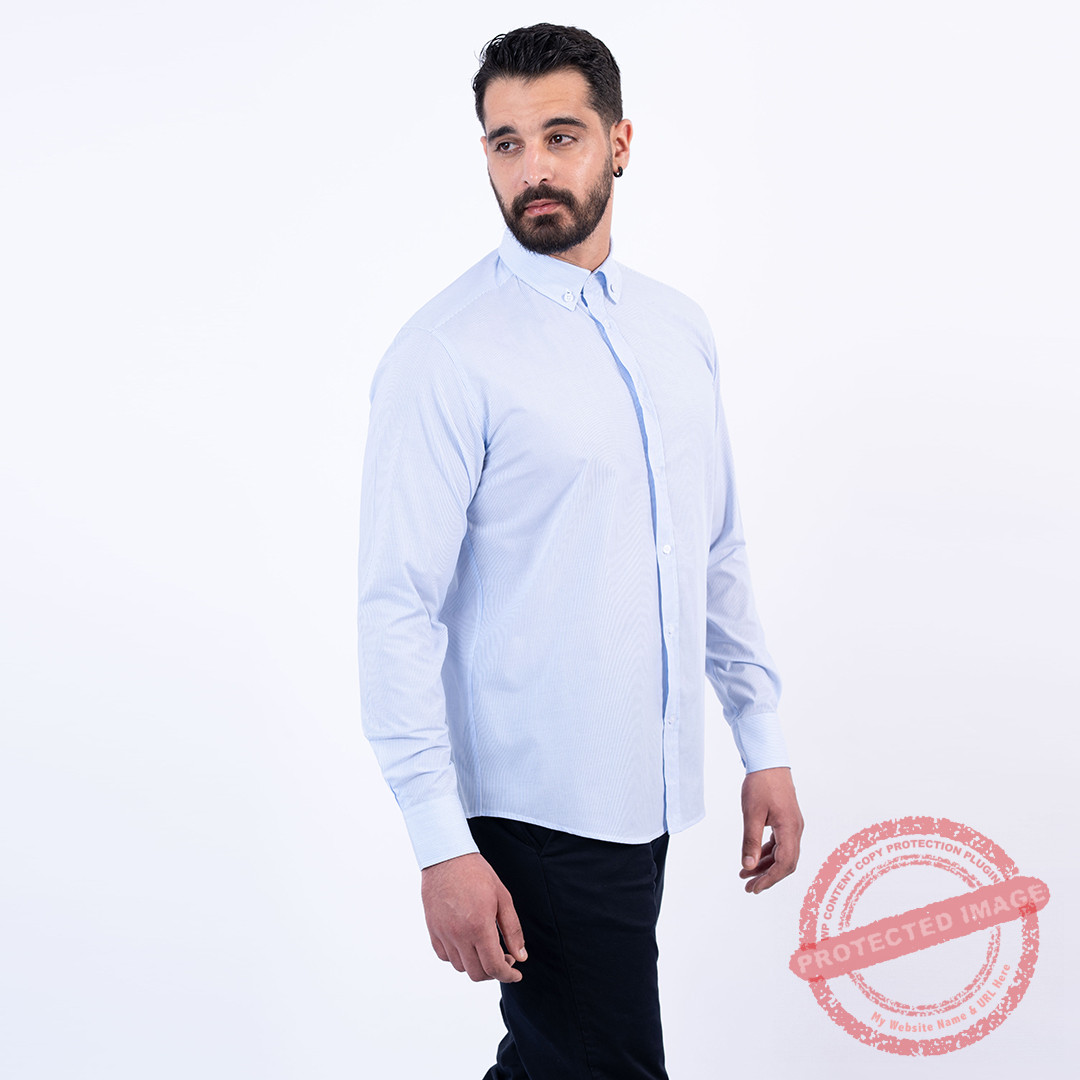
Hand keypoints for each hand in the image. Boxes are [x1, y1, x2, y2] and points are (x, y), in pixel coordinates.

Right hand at [420, 852, 527, 981]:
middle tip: (504, 958)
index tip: (516, 974)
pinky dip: (458, 957)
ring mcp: (443, 934)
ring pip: (460, 967)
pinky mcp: (433, 930)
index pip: (494, 967)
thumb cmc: (476, 873)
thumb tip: (520, 957)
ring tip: (485, 948)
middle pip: (477, 973)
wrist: (446, 857)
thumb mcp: (503, 897)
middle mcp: (459, 934)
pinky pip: (444, 956)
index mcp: (479, 926)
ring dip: (476, 965)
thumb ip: (512, 930)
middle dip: (494, 972)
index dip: (508, 975)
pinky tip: (467, 943)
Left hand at [739, 767, 803, 893]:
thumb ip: (751, 841)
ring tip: (746, 875)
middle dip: (768, 877)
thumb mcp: (752, 813)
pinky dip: (767, 854)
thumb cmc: (761, 784)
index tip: (754, 887)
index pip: (784, 863)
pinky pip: (780, 844)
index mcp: (790, 829)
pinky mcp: (786, 821)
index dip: (770, 878)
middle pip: (786, 863)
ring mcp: (792, 826)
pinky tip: (754, 859)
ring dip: (765, 866)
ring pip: (782, 854)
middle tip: (749, 887)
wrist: (768, 762)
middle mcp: (795, 829)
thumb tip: (748, 866)